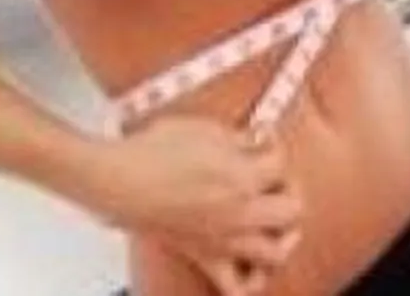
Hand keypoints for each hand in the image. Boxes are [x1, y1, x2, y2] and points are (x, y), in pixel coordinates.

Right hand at [82, 118, 303, 294]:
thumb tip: (263, 139)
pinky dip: (251, 281)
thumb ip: (242, 138)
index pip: (281, 163)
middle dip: (290, 191)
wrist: (115, 179)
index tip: (263, 142)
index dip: (274, 147)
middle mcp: (239, 213)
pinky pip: (236, 287)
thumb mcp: (206, 129)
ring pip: (276, 255)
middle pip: (294, 210)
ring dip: (283, 238)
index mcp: (242, 178)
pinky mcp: (202, 256)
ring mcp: (222, 240)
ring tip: (276, 223)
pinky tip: (252, 267)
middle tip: (274, 180)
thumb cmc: (151, 152)